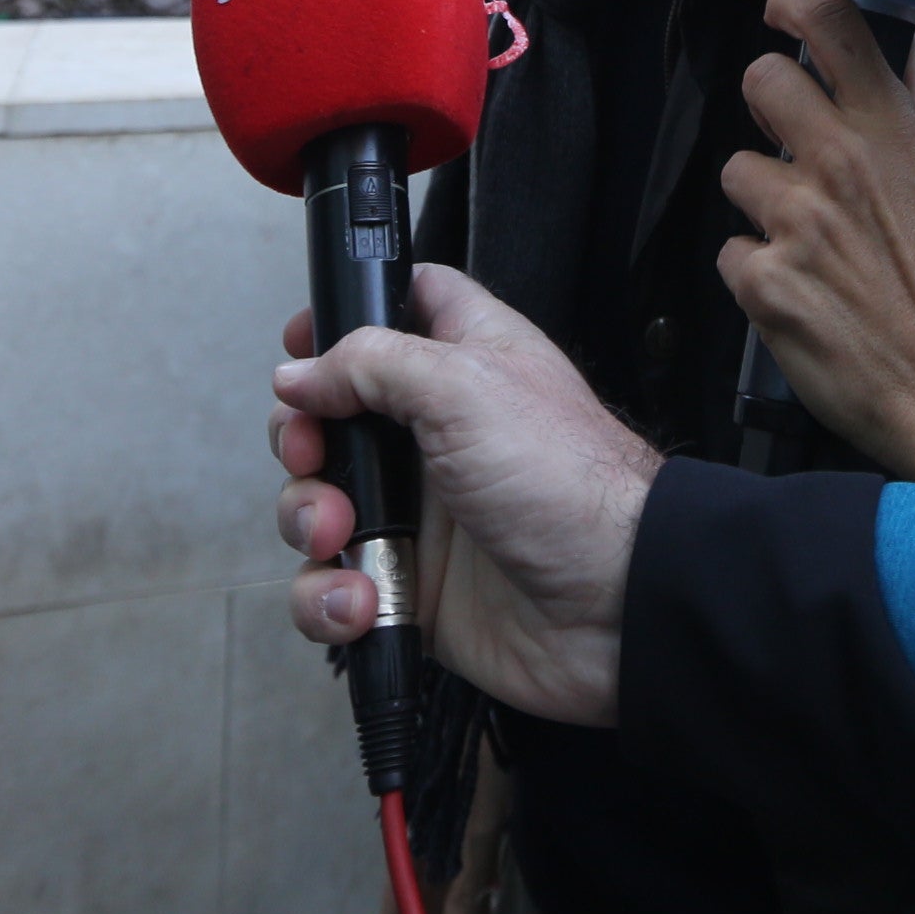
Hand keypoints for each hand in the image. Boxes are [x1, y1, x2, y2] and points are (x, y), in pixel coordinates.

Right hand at [274, 264, 659, 727]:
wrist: (616, 605)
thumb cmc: (568, 483)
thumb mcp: (465, 387)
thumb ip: (372, 362)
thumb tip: (298, 373)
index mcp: (464, 363)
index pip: (401, 308)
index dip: (346, 317)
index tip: (301, 344)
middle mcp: (437, 433)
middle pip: (332, 416)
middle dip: (299, 438)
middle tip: (310, 455)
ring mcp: (421, 512)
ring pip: (320, 504)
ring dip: (308, 521)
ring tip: (341, 536)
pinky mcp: (411, 583)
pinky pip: (334, 585)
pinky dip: (328, 596)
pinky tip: (361, 600)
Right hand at [385, 743, 505, 913]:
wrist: (502, 702)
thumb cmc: (488, 754)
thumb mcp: (482, 826)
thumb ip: (466, 886)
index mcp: (416, 846)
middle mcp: (426, 843)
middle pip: (426, 913)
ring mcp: (447, 833)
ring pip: (449, 897)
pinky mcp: (470, 820)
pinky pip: (468, 876)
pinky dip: (479, 903)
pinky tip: (497, 913)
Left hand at [723, 0, 914, 478]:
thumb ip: (911, 105)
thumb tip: (898, 37)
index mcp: (890, 129)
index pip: (829, 21)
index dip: (792, 0)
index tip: (783, 13)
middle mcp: (840, 161)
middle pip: (759, 79)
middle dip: (770, 111)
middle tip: (796, 147)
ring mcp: (797, 221)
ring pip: (737, 170)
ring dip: (762, 204)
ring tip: (808, 241)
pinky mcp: (763, 280)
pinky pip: (731, 250)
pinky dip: (757, 272)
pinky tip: (798, 291)